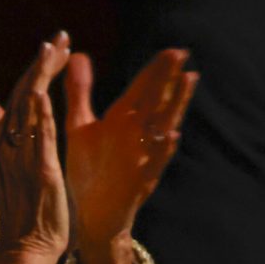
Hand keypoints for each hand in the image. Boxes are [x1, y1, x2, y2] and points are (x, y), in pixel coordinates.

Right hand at [0, 36, 72, 263]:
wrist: (25, 248)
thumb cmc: (21, 213)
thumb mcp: (7, 169)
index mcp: (4, 144)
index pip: (17, 99)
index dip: (32, 71)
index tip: (49, 49)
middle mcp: (9, 146)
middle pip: (21, 95)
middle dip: (41, 64)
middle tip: (59, 38)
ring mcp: (22, 157)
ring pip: (29, 108)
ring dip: (42, 75)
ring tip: (56, 47)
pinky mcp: (40, 169)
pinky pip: (37, 134)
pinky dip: (39, 109)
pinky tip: (43, 87)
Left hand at [64, 47, 196, 263]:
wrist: (89, 214)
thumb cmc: (89, 169)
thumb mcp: (81, 126)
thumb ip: (80, 92)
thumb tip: (77, 55)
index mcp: (122, 121)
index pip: (142, 90)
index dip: (155, 71)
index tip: (171, 49)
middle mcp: (136, 136)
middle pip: (156, 102)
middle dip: (167, 79)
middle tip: (180, 54)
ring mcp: (141, 157)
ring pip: (162, 127)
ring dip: (175, 106)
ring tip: (188, 82)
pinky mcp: (138, 181)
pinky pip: (153, 164)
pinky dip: (162, 150)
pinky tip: (171, 136)